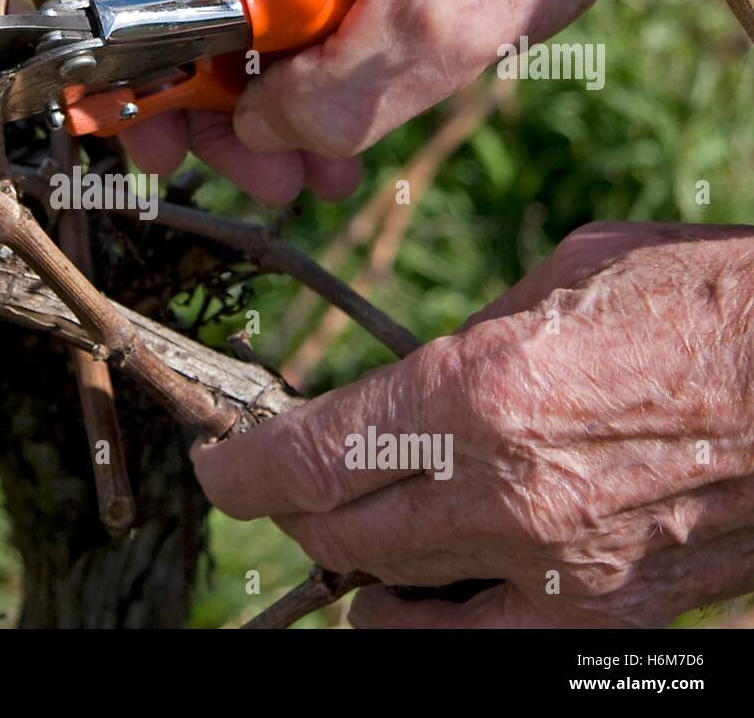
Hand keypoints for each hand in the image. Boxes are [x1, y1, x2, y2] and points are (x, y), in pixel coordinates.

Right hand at [99, 0, 752, 204]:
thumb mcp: (433, 36)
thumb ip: (322, 106)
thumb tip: (257, 134)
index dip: (136, 86)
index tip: (164, 152)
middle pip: (186, 6)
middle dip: (231, 110)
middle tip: (280, 184)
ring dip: (281, 87)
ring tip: (332, 160)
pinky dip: (313, 37)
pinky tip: (358, 90)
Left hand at [194, 223, 753, 625]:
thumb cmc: (705, 301)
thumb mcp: (564, 277)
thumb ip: (469, 340)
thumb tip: (414, 380)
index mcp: (476, 391)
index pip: (306, 459)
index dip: (241, 470)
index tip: (218, 464)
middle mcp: (500, 492)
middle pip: (333, 532)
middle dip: (290, 510)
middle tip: (281, 484)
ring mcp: (551, 570)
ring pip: (387, 600)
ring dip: (348, 567)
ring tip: (349, 531)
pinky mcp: (602, 619)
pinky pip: (472, 645)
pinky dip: (423, 622)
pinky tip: (420, 591)